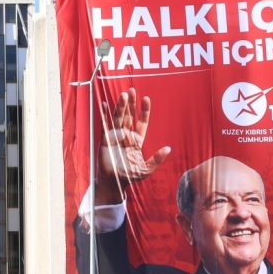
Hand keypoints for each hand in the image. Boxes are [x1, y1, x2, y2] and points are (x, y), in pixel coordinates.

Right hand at [94, 87, 170, 204]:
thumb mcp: (146, 169)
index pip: (141, 123)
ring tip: (124, 95)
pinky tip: (104, 104)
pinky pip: (104, 125)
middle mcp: (125, 136)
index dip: (144, 111)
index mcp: (136, 141)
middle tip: (132, 90)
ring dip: (121, 106)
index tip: (146, 99)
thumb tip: (168, 148)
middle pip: (129, 116)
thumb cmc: (129, 177)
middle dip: (131, 104)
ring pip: (118, 118)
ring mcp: (115, 137)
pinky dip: (104, 115)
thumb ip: (156, 160)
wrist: (113, 183)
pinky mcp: (105, 140)